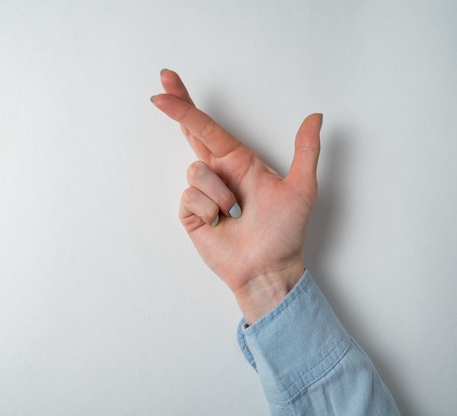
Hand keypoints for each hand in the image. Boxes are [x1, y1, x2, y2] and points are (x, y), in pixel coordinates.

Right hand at [151, 70, 321, 323]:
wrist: (268, 270)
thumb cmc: (284, 233)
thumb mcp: (302, 189)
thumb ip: (306, 150)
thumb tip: (316, 116)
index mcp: (239, 161)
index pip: (209, 126)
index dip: (188, 104)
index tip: (168, 84)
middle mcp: (218, 172)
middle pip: (191, 133)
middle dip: (177, 107)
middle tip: (161, 84)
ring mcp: (203, 192)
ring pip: (196, 172)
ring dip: (219, 194)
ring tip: (235, 213)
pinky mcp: (191, 212)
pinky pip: (190, 197)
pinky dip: (209, 210)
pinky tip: (220, 223)